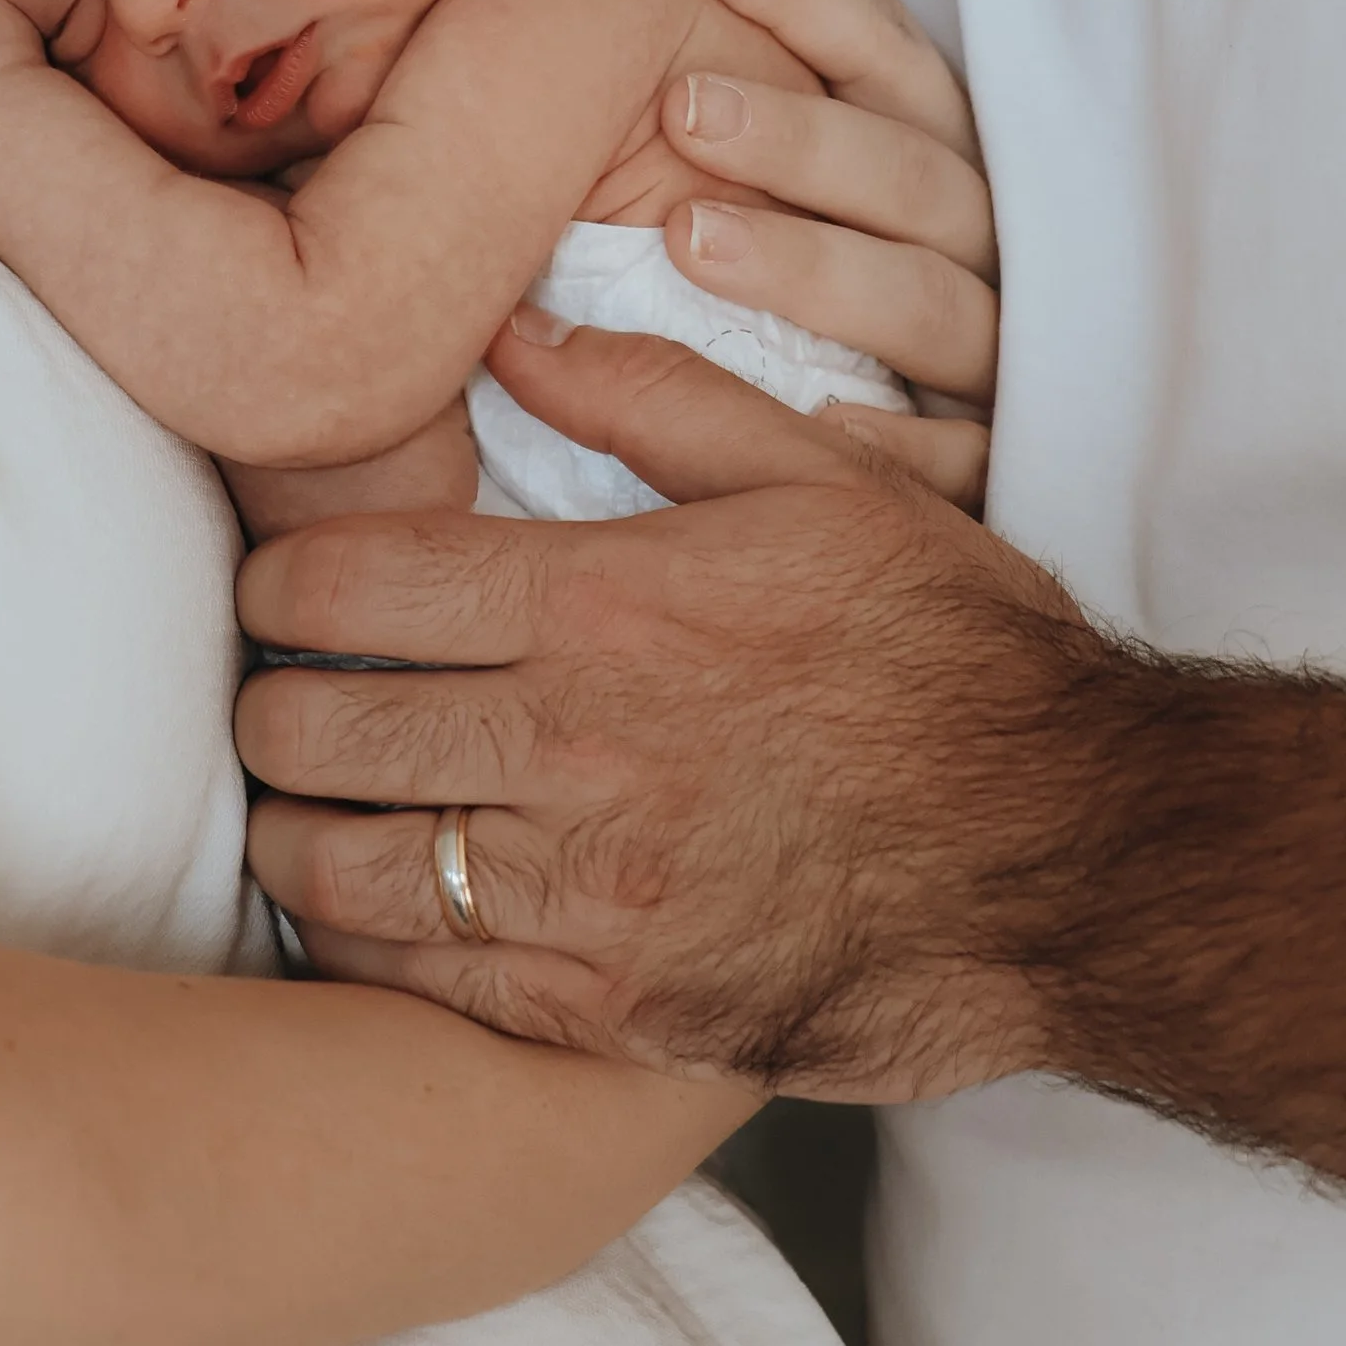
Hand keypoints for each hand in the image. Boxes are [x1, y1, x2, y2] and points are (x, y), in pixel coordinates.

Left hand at [238, 324, 1102, 1097]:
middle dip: (273, 707)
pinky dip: (365, 946)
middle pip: (322, 727)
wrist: (1072, 856)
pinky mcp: (610, 1010)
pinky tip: (369, 917)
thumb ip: (656, 398)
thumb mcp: (821, 482)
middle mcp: (572, 747)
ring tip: (299, 810)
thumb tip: (515, 335)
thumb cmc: (954, 656)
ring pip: (347, 866)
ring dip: (296, 832)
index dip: (279, 583)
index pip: (353, 584)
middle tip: (277, 699)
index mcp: (604, 604)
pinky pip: (425, 986)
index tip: (275, 592)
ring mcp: (586, 892)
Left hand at [659, 0, 995, 458]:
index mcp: (943, 153)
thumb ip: (775, 90)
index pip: (887, 51)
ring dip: (816, 267)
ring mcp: (1004, 352)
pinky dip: (897, 445)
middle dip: (798, 135)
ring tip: (690, 241)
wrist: (960, 505)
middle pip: (908, 174)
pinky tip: (815, 425)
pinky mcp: (1003, 464)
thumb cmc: (866, 283)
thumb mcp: (841, 175)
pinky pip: (962, 461)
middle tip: (681, 106)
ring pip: (929, 304)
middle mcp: (986, 240)